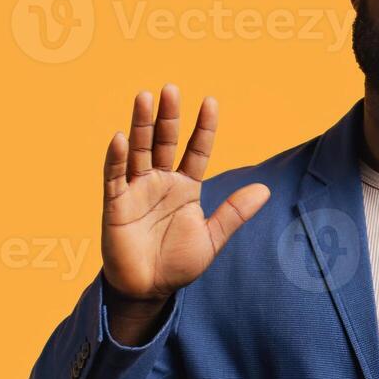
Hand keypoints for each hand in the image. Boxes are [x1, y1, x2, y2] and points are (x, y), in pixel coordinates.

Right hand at [102, 84, 269, 301]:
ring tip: (144, 97)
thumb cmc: (177, 264)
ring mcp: (136, 191)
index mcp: (185, 187)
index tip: (211, 101)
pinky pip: (114, 177)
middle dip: (168, 116)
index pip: (196, 150)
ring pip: (138, 150)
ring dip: (140, 125)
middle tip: (170, 88)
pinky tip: (121, 138)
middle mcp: (160, 182)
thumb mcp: (211, 238)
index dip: (203, 127)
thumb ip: (233, 213)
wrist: (148, 291)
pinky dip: (116, 158)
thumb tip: (264, 190)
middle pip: (163, 141)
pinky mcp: (115, 205)